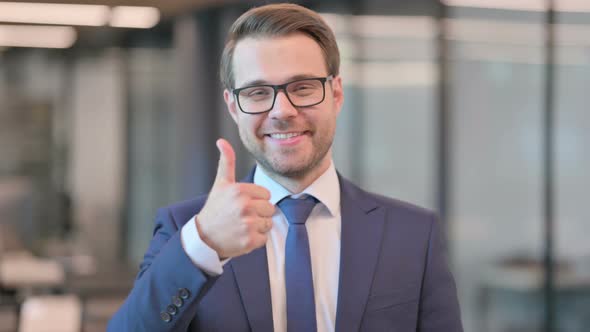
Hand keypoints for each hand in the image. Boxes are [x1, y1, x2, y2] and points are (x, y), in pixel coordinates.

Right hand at [195, 138, 274, 258]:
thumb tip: (222, 141)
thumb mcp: (221, 184)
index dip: (256, 200)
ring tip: (241, 226)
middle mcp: (245, 206)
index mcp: (240, 190)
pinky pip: (264, 238)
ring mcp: (248, 224)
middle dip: (259, 213)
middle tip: (242, 217)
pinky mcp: (250, 241)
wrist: (204, 238)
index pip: (266, 195)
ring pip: (268, 223)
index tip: (242, 204)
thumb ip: (226, 162)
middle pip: (270, 209)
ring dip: (258, 227)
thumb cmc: (215, 209)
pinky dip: (255, 240)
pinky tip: (242, 237)